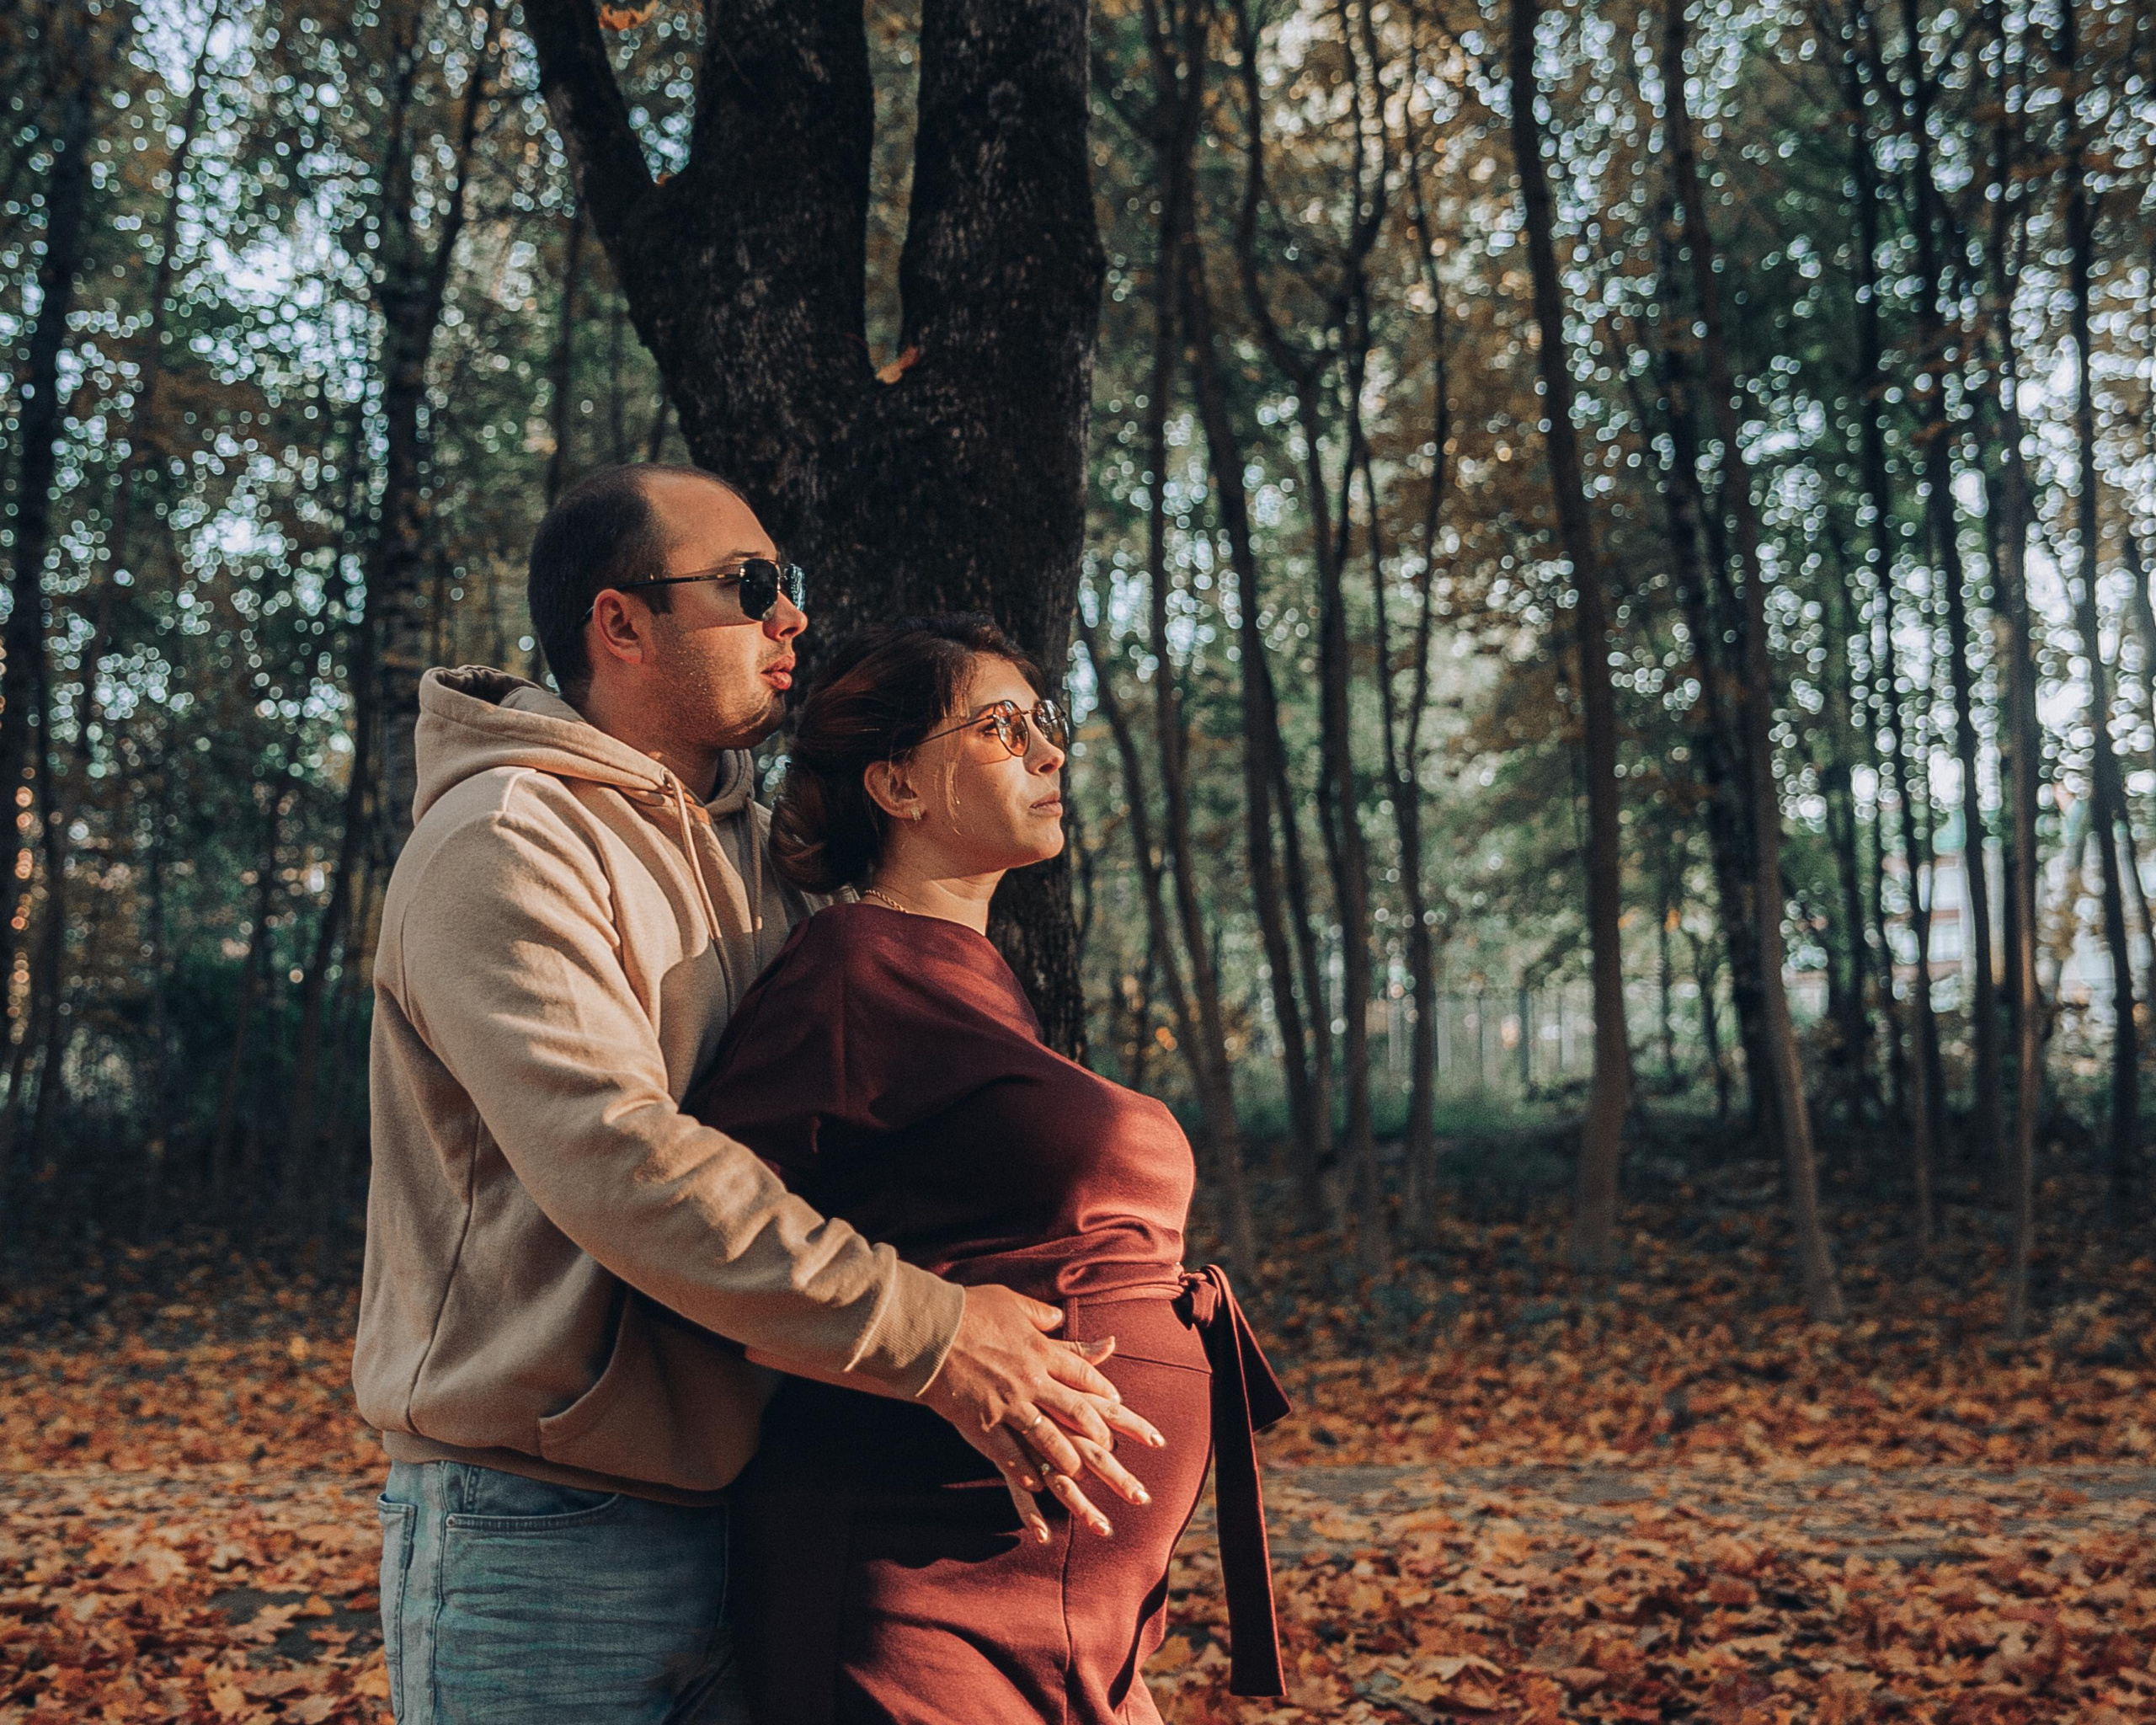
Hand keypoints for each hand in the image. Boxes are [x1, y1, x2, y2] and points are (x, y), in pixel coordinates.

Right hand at [918, 1283, 1166, 1544]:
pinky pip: (1009, 1454)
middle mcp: (1030, 1380)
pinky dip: (1025, 1471)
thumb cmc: (967, 1311)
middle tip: (1107, 1446)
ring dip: (1066, 1458)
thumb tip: (1059, 1316)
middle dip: (1095, 1430)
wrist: (928, 1331)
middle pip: (1074, 1409)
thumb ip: (1038, 1314)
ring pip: (1048, 1438)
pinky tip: (1036, 1483)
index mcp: (1039, 1349)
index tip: (1115, 1402)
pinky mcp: (982, 1424)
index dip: (1101, 1388)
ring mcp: (1008, 1404)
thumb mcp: (1009, 1303)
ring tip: (1077, 1472)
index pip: (1081, 1373)